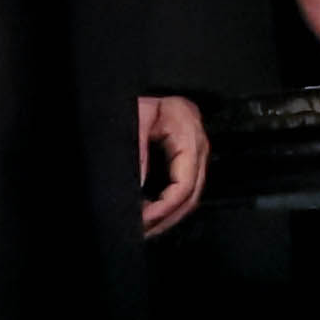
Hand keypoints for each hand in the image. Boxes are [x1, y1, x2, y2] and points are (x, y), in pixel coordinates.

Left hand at [137, 96, 209, 237]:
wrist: (123, 86)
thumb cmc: (131, 99)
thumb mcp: (132, 120)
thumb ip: (137, 152)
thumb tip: (140, 190)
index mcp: (186, 128)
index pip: (185, 181)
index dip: (165, 206)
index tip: (143, 220)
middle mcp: (197, 141)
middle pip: (193, 192)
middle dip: (168, 217)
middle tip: (142, 232)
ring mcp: (194, 149)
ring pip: (191, 194)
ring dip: (169, 216)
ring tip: (146, 230)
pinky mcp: (185, 156)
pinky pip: (183, 187)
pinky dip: (168, 206)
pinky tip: (152, 216)